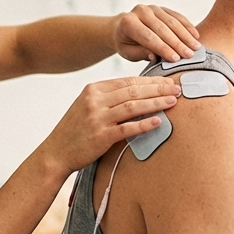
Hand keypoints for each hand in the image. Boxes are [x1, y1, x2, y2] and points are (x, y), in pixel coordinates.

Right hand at [38, 77, 181, 173]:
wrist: (56, 152)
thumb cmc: (75, 130)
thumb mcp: (87, 105)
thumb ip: (109, 97)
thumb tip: (139, 91)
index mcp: (93, 89)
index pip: (128, 81)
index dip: (150, 80)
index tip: (167, 80)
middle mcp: (95, 100)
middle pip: (133, 90)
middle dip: (158, 88)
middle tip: (177, 88)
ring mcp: (98, 118)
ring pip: (133, 106)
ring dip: (156, 103)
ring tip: (173, 102)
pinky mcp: (101, 136)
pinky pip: (128, 128)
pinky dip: (145, 124)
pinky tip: (159, 121)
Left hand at [112, 5, 200, 62]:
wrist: (122, 27)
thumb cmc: (126, 44)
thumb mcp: (128, 52)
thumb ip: (141, 53)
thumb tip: (155, 57)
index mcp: (128, 23)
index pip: (149, 37)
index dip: (163, 48)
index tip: (176, 59)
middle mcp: (140, 11)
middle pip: (162, 29)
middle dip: (178, 43)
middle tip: (190, 55)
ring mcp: (152, 7)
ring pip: (172, 22)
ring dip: (186, 35)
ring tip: (196, 47)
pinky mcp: (162, 8)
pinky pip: (177, 16)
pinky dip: (187, 26)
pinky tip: (195, 36)